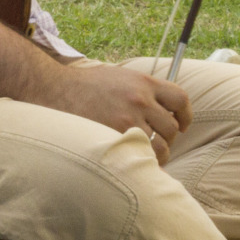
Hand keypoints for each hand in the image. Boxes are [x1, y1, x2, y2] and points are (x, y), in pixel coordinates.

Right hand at [44, 62, 190, 163]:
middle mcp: (139, 99)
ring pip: (161, 146)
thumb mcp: (118, 77)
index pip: (181, 99)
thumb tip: (163, 110)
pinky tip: (133, 161)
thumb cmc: (84, 85)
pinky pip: (141, 156)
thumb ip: (142, 91)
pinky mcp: (114, 136)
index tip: (182, 125)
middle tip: (156, 143)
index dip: (186, 115)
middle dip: (168, 138)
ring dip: (157, 154)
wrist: (53, 88)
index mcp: (143, 82)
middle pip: (173, 127)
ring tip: (145, 156)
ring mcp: (128, 119)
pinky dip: (141, 162)